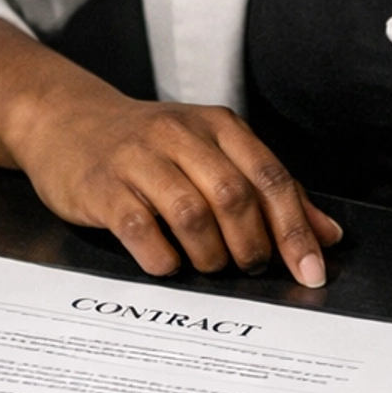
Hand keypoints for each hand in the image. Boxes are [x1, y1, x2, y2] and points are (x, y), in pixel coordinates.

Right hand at [13, 69, 342, 286]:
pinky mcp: (102, 187)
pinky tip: (168, 264)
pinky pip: (142, 230)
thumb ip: (268, 192)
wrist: (65, 120)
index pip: (270, 178)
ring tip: (210, 266)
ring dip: (210, 256)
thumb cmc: (147, 146)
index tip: (311, 271)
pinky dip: (164, 258)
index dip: (295, 229)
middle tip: (250, 267)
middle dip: (252, 246)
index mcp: (217, 125)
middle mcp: (180, 135)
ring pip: (192, 214)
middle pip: (235, 197)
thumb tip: (326, 235)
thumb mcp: (211, 153)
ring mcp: (138, 160)